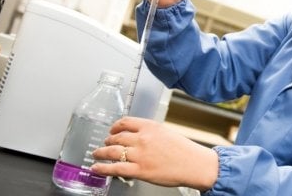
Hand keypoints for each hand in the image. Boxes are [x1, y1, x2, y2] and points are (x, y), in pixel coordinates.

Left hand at [91, 117, 217, 190]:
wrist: (195, 164)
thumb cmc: (185, 151)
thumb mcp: (167, 133)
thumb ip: (151, 133)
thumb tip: (138, 137)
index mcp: (150, 127)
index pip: (125, 122)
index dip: (115, 126)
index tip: (111, 130)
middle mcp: (143, 138)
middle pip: (117, 137)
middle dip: (107, 141)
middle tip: (104, 143)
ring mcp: (140, 154)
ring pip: (112, 151)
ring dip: (101, 152)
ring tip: (97, 154)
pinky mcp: (139, 170)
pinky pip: (115, 168)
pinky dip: (102, 168)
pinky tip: (97, 168)